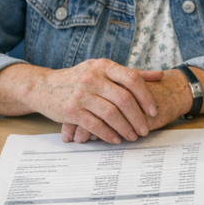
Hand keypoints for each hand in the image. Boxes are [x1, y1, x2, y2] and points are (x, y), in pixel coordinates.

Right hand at [0, 59, 162, 143]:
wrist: (43, 86)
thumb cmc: (79, 78)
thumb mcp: (103, 70)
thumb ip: (131, 73)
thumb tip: (160, 75)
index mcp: (104, 66)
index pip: (132, 79)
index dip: (146, 96)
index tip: (153, 111)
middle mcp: (93, 78)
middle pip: (124, 99)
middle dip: (138, 117)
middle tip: (145, 130)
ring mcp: (81, 94)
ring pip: (111, 114)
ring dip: (125, 128)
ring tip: (133, 136)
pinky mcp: (71, 110)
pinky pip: (95, 125)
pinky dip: (108, 134)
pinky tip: (116, 139)